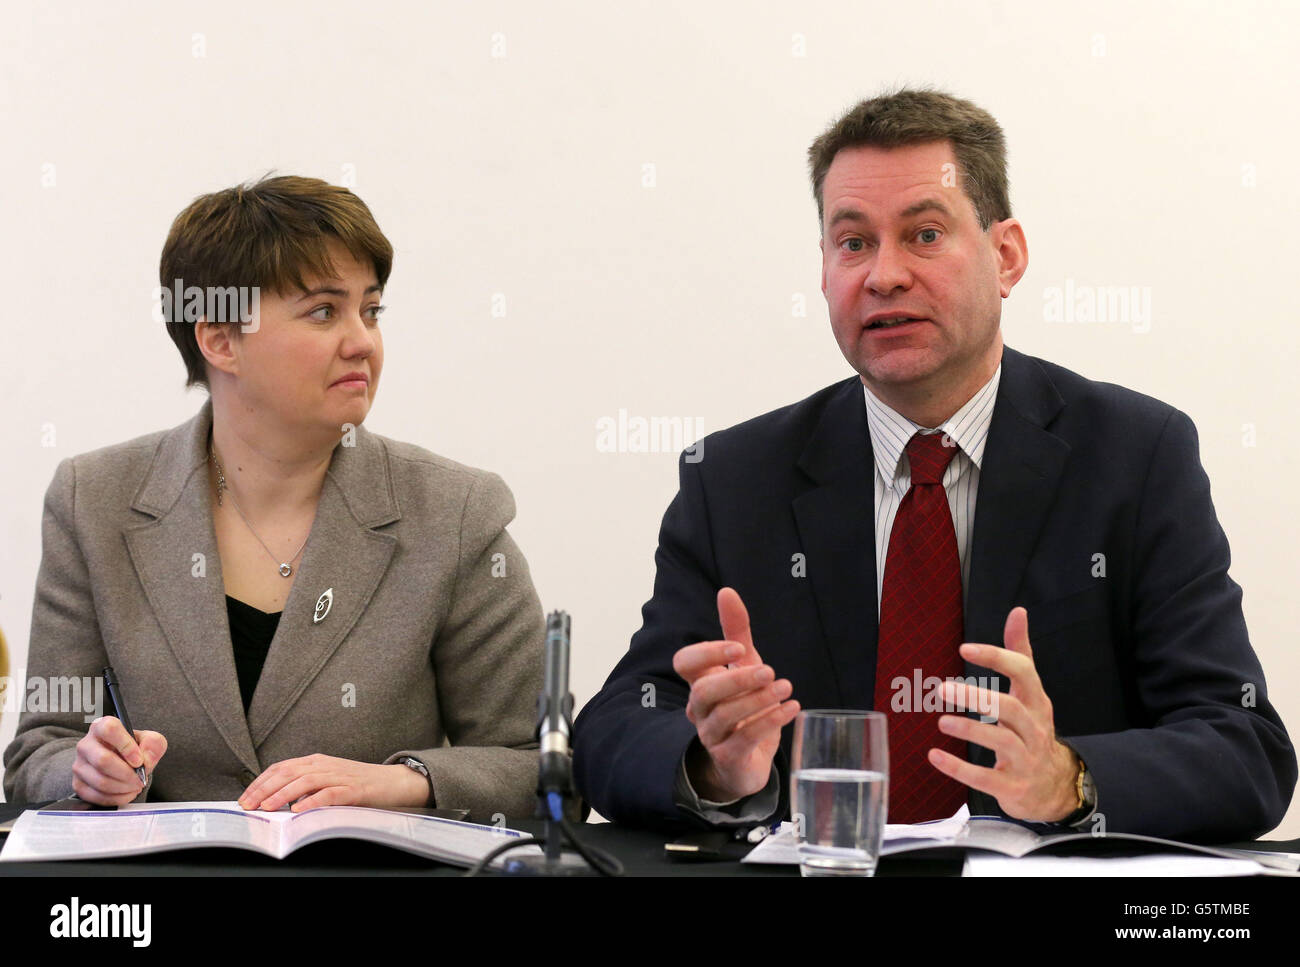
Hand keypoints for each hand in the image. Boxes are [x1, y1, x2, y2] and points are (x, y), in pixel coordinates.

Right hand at [73, 717, 167, 805]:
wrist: (121, 762)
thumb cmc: (134, 748)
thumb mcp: (149, 740)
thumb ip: (153, 744)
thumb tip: (145, 760)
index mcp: (101, 726)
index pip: (109, 729)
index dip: (126, 746)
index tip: (139, 760)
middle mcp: (86, 744)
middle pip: (103, 760)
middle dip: (127, 774)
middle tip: (140, 779)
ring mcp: (79, 765)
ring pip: (100, 781)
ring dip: (123, 787)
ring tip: (136, 786)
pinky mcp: (78, 784)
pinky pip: (96, 796)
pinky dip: (116, 798)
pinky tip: (127, 793)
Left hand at [237, 754, 430, 811]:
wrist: (394, 782)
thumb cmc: (359, 785)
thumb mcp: (328, 780)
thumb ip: (305, 786)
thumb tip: (274, 800)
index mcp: (316, 761)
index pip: (281, 767)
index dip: (260, 782)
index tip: (245, 798)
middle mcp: (325, 765)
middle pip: (288, 772)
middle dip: (264, 789)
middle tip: (248, 805)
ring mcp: (339, 776)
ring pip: (305, 781)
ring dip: (283, 794)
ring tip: (268, 808)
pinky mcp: (354, 790)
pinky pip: (330, 794)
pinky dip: (312, 801)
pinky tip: (299, 810)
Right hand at [673, 587, 799, 801]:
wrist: (746, 761)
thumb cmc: (743, 707)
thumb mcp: (744, 666)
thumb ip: (736, 631)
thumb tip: (726, 592)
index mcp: (700, 682)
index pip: (684, 663)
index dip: (706, 653)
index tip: (738, 648)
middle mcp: (700, 709)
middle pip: (703, 692)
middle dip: (737, 679)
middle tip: (769, 671)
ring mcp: (712, 735)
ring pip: (724, 716)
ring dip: (757, 700)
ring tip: (785, 688)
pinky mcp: (729, 758)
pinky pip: (744, 740)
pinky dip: (769, 722)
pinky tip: (791, 708)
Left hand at [927, 606, 1079, 821]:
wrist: (1053, 787)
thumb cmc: (1032, 730)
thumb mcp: (1030, 693)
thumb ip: (1020, 653)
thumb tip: (1018, 611)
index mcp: (1037, 702)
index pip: (1023, 673)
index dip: (996, 659)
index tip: (964, 649)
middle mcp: (1034, 729)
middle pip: (1010, 708)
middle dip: (978, 697)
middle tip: (943, 689)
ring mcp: (1026, 759)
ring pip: (1002, 741)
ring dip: (970, 730)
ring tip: (941, 721)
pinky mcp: (1013, 787)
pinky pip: (986, 778)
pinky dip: (959, 768)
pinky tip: (934, 757)